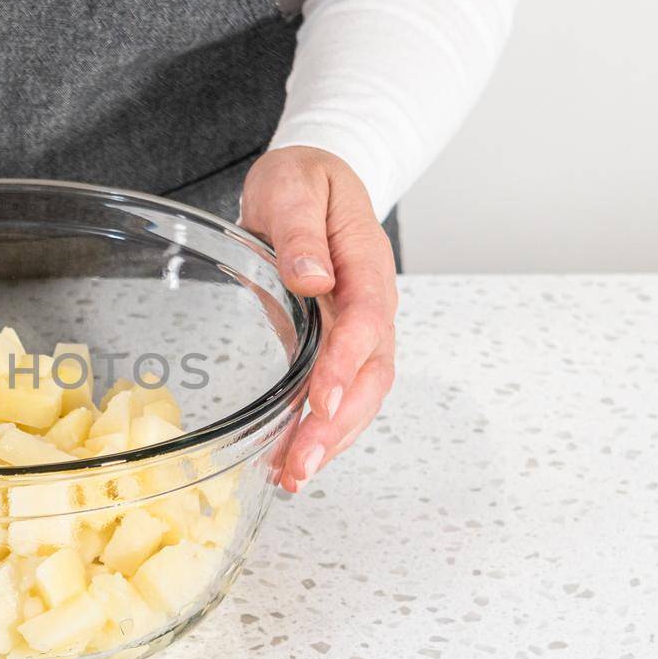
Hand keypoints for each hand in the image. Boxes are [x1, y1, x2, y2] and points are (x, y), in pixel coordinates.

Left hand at [240, 146, 397, 492]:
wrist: (309, 181)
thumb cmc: (303, 180)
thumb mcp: (294, 187)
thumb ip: (300, 231)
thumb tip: (312, 276)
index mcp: (366, 264)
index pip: (367, 320)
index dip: (346, 364)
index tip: (321, 401)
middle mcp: (370, 306)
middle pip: (371, 375)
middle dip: (338, 425)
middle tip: (301, 464)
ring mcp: (355, 331)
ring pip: (358, 396)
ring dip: (329, 440)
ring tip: (292, 478)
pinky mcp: (331, 347)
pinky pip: (334, 395)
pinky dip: (315, 431)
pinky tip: (287, 462)